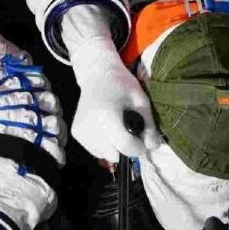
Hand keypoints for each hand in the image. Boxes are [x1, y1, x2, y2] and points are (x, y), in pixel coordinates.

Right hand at [64, 6, 158, 163]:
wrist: (97, 74)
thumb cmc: (122, 85)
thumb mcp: (141, 101)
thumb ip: (149, 126)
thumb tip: (153, 147)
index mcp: (107, 116)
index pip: (125, 146)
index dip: (138, 147)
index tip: (143, 140)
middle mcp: (90, 126)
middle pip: (115, 154)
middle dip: (126, 147)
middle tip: (129, 130)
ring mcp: (80, 130)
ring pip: (105, 155)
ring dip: (115, 147)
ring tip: (116, 126)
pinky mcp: (76, 133)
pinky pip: (96, 150)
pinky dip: (104, 145)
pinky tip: (106, 128)